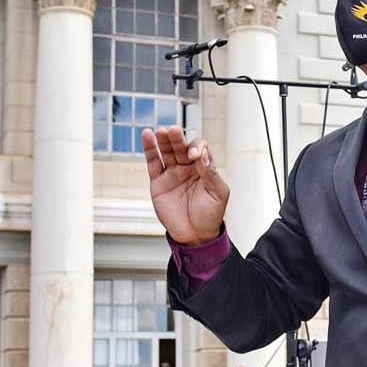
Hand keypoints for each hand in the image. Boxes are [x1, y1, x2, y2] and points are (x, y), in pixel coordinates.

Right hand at [144, 126, 229, 245]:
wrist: (195, 235)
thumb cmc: (210, 215)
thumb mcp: (218, 193)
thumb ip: (211, 174)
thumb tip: (203, 156)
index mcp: (204, 167)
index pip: (200, 148)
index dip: (197, 148)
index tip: (194, 157)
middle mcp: (188, 167)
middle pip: (181, 146)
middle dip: (177, 139)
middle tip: (173, 131)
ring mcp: (172, 173)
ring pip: (166, 152)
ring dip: (163, 140)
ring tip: (161, 131)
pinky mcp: (158, 182)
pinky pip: (153, 163)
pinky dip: (149, 149)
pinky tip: (147, 136)